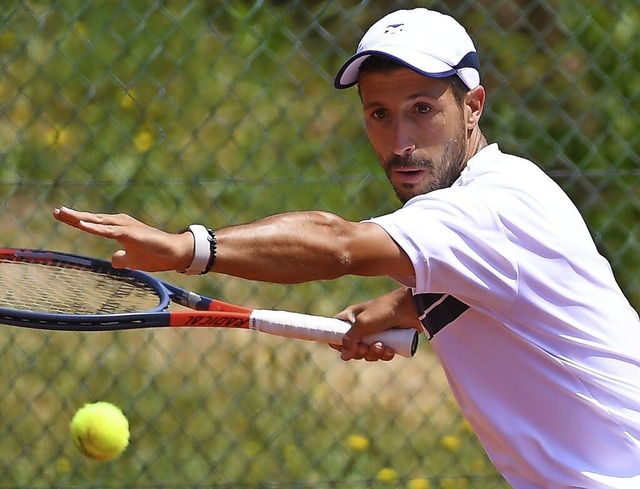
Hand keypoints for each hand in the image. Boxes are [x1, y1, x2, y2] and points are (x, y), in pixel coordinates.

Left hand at [52, 207, 193, 271]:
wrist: (175, 253)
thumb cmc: (156, 255)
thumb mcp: (133, 260)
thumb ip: (122, 258)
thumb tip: (113, 260)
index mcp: (119, 229)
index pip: (94, 224)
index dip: (78, 220)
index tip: (61, 215)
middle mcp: (120, 224)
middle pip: (92, 219)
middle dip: (74, 215)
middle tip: (56, 211)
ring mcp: (125, 227)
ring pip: (97, 222)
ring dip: (80, 218)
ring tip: (63, 214)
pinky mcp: (129, 233)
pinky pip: (107, 230)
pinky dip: (93, 227)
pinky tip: (81, 224)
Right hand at [332, 287, 420, 361]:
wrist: (410, 308)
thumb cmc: (383, 310)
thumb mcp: (363, 323)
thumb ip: (350, 339)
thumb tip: (344, 356)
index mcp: (350, 318)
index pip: (335, 334)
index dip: (338, 343)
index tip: (345, 348)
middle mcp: (360, 327)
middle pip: (352, 349)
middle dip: (360, 352)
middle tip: (366, 347)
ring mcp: (374, 335)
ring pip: (367, 354)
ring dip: (374, 353)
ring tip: (382, 346)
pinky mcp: (387, 341)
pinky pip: (380, 355)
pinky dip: (384, 355)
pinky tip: (390, 349)